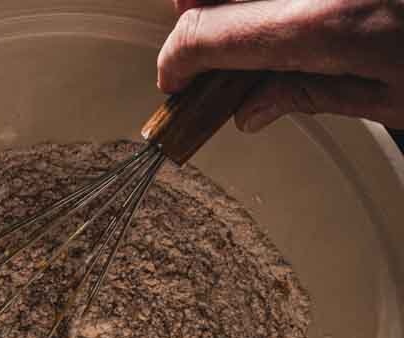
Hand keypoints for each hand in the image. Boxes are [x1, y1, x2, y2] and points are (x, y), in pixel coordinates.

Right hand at [158, 0, 403, 132]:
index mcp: (325, 24)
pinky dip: (264, 1)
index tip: (172, 79)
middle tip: (197, 42)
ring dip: (229, 6)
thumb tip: (252, 110)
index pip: (210, 33)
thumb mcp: (387, 96)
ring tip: (232, 24)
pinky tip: (269, 11)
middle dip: (197, 14)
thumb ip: (313, 94)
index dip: (177, 59)